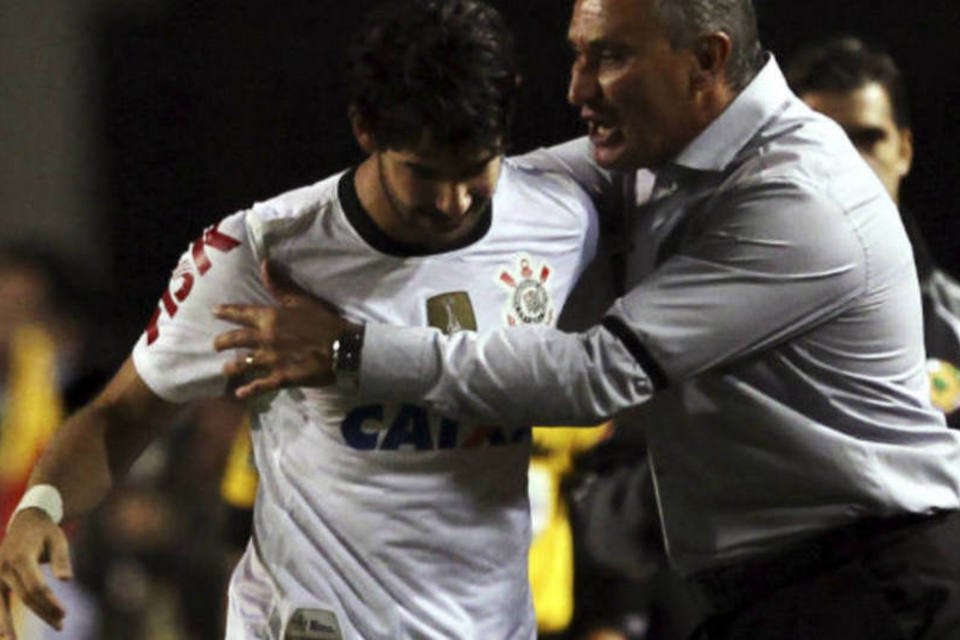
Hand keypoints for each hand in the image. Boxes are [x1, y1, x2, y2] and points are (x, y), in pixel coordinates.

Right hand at [0, 509, 72, 636]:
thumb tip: (67, 580)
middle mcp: (4, 567)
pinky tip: (3, 634)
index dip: (50, 602)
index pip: (36, 586)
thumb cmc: (46, 532)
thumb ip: (62, 559)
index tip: (64, 614)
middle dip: (43, 612)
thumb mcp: (58, 540)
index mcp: (21, 557)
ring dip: (8, 625)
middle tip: (60, 625)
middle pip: (24, 597)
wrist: (25, 521)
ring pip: (0, 604)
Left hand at [214, 260, 350, 398]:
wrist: (341, 348)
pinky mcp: (280, 377)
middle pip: (235, 340)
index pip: (241, 313)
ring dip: (231, 368)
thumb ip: (280, 285)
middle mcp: (265, 338)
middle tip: (215, 345)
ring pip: (242, 364)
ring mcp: (270, 360)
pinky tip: (240, 394)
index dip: (226, 312)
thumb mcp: (301, 300)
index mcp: (270, 317)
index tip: (214, 312)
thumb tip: (264, 264)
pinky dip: (248, 391)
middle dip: (221, 342)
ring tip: (226, 370)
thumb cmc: (324, 322)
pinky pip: (259, 386)